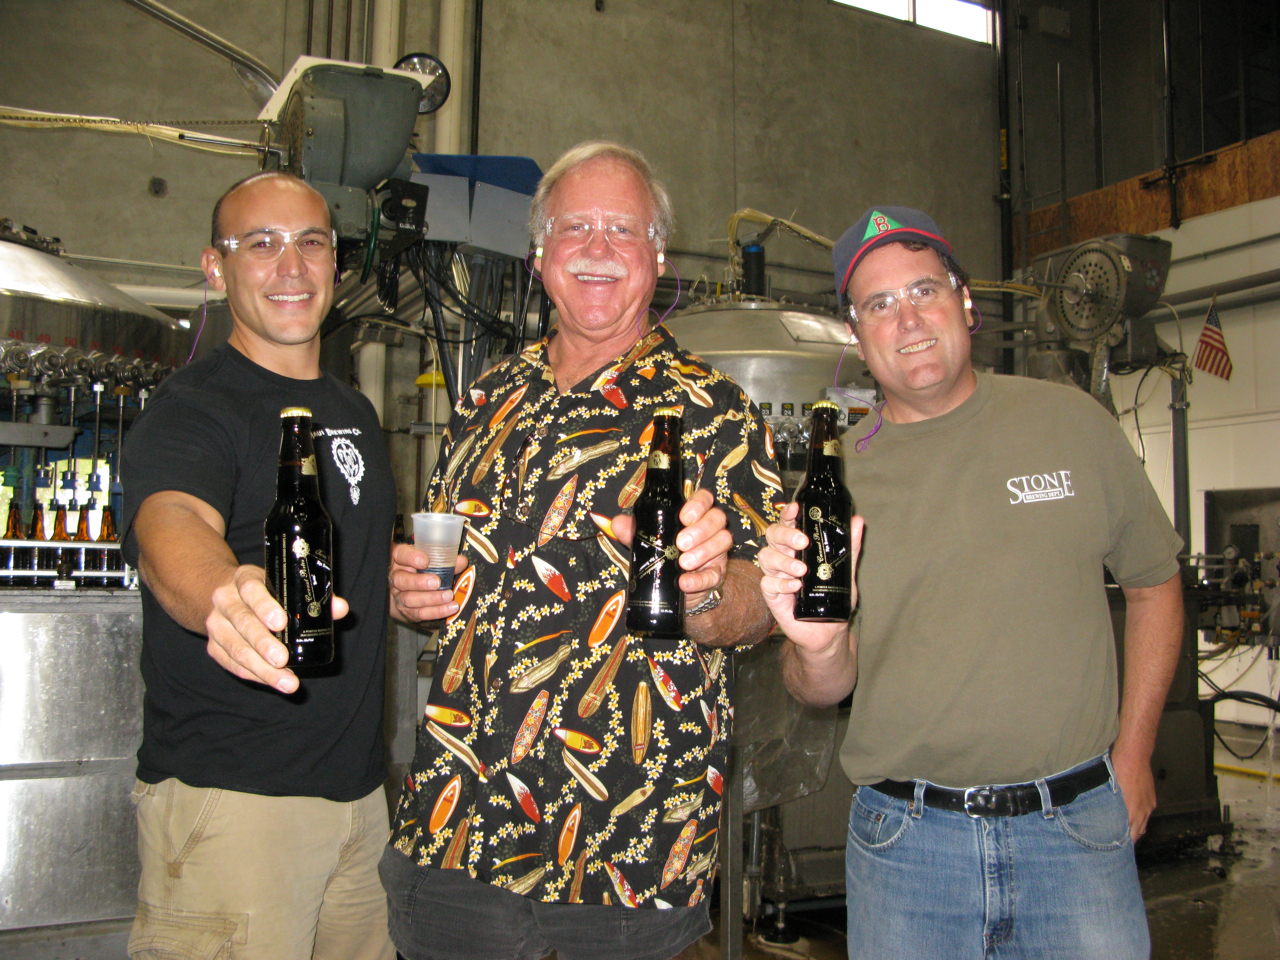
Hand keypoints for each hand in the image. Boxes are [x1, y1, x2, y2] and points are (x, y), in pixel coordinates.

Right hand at [204, 563, 349, 694]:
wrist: (222, 595)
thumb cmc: (263, 591)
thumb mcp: (282, 584)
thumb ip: (311, 595)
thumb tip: (340, 608)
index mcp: (244, 579)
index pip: (251, 590)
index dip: (264, 606)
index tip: (281, 622)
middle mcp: (225, 600)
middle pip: (242, 622)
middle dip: (263, 643)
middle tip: (283, 660)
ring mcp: (216, 624)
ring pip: (235, 648)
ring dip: (261, 668)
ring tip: (286, 681)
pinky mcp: (213, 646)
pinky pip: (232, 663)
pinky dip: (253, 674)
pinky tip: (272, 681)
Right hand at [389, 542, 466, 622]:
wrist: (412, 589)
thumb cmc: (424, 568)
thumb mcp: (432, 559)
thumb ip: (446, 559)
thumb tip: (461, 561)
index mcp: (400, 559)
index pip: (401, 555)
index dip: (411, 557)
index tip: (426, 561)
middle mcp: (396, 577)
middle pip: (401, 580)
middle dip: (420, 582)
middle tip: (437, 582)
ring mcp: (399, 595)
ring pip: (409, 599)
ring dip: (431, 599)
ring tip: (448, 596)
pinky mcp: (406, 611)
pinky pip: (419, 613)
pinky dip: (436, 611)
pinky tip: (449, 608)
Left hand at [610, 488, 731, 606]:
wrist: (676, 589)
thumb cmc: (664, 556)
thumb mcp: (648, 541)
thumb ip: (634, 531)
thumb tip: (617, 523)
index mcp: (694, 516)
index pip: (705, 499)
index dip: (698, 504)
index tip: (684, 516)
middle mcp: (710, 530)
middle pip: (717, 518)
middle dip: (700, 529)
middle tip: (681, 543)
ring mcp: (716, 551)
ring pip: (723, 541)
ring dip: (703, 551)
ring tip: (683, 562)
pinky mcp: (716, 574)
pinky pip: (715, 574)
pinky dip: (700, 579)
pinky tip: (685, 582)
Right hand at [759, 502, 864, 653]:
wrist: (828, 631)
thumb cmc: (833, 598)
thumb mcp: (845, 571)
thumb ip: (849, 548)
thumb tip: (857, 522)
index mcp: (798, 547)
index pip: (788, 523)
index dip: (788, 514)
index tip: (795, 509)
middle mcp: (784, 557)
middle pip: (772, 536)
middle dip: (785, 535)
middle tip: (802, 541)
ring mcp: (776, 576)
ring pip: (766, 557)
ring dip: (783, 561)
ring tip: (802, 570)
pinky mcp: (772, 595)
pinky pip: (767, 583)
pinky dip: (781, 583)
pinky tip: (795, 587)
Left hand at [1110, 742, 1156, 840]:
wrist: (1135, 756)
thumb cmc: (1118, 769)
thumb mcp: (1110, 788)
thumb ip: (1110, 805)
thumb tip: (1104, 816)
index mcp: (1131, 810)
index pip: (1129, 834)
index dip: (1123, 842)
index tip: (1116, 847)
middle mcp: (1143, 811)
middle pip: (1137, 832)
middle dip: (1129, 838)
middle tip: (1120, 843)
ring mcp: (1149, 805)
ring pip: (1143, 824)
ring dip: (1136, 829)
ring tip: (1125, 831)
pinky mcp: (1152, 799)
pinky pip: (1147, 814)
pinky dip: (1141, 818)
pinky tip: (1133, 817)